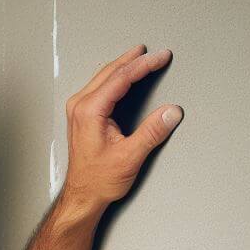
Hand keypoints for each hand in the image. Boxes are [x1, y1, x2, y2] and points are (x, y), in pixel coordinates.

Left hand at [61, 44, 181, 212]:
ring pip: (103, 77)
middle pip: (110, 72)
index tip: (162, 57)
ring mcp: (78, 111)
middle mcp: (80, 108)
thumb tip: (171, 112)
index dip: (144, 65)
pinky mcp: (81, 117)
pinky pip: (99, 87)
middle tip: (156, 53)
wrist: (82, 195)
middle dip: (135, 59)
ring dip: (124, 65)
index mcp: (89, 112)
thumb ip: (152, 132)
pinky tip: (124, 75)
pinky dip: (115, 77)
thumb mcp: (130, 157)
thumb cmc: (97, 180)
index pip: (120, 78)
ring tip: (141, 56)